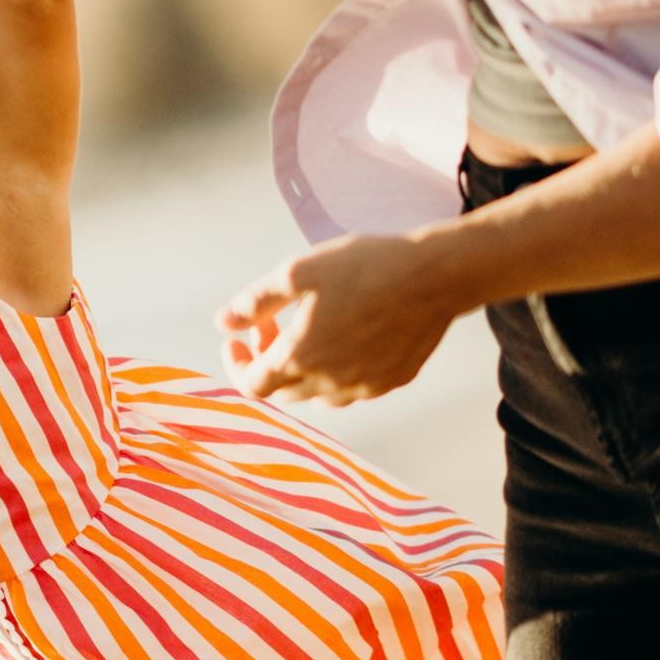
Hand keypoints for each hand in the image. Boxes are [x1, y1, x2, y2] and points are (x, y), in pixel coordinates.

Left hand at [217, 234, 458, 405]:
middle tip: (271, 323)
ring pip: (317, 393)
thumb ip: (255, 302)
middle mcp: (330, 383)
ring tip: (309, 329)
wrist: (435, 276)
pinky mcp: (392, 381)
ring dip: (301, 369)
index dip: (237, 364)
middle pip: (283, 390)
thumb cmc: (365, 266)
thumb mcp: (298, 273)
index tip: (236, 341)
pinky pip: (352, 387)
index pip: (252, 385)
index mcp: (300, 358)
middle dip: (267, 360)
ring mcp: (364, 387)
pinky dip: (336, 370)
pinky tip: (346, 337)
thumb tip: (223, 323)